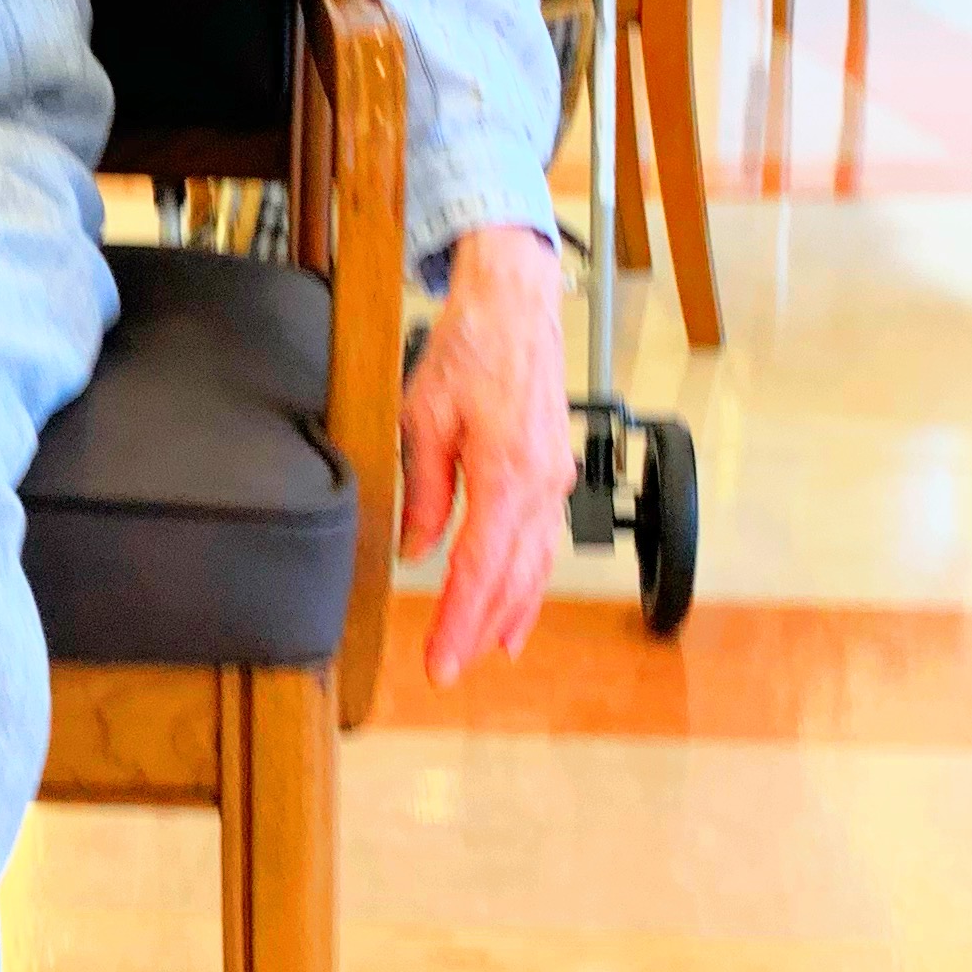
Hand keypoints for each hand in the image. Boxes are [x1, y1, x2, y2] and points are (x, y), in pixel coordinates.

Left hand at [396, 225, 573, 683]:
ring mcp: (554, 478)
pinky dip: (530, 575)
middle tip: (449, 668)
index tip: (440, 663)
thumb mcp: (424, 418)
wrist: (516, 304)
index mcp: (506, 475)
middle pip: (511, 577)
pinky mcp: (554, 470)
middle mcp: (540, 485)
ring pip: (535, 562)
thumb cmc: (470, 349)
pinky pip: (544, 537)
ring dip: (512, 609)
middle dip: (479, 627)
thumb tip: (418, 550)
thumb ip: (424, 492)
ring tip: (490, 648)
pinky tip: (519, 599)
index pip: (478, 569)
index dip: (457, 622)